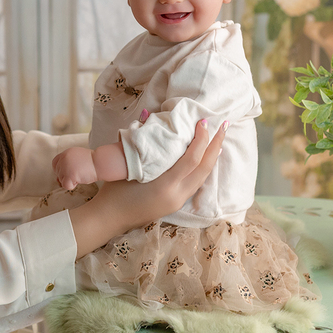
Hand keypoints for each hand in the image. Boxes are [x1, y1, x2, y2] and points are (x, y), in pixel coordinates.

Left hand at [53, 147, 97, 190]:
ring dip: (70, 181)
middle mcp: (63, 159)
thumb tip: (58, 179)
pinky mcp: (69, 175)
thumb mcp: (77, 158)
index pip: (55, 163)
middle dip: (66, 176)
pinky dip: (72, 186)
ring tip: (81, 175)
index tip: (67, 173)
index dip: (60, 170)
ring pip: (61, 180)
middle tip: (78, 174)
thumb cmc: (92, 162)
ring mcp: (65, 167)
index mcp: (65, 153)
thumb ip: (67, 163)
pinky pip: (66, 185)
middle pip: (58, 173)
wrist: (101, 162)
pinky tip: (80, 180)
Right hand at [68, 120, 225, 257]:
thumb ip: (139, 139)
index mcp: (165, 186)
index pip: (192, 160)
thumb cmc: (114, 191)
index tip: (204, 121)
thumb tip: (147, 114)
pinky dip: (203, 168)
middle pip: (204, 168)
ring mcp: (178, 202)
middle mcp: (176, 195)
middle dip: (215, 145)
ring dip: (212, 157)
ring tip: (218, 140)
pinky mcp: (176, 204)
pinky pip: (196, 183)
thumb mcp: (125, 163)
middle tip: (223, 125)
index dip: (201, 139)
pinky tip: (205, 159)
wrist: (109, 219)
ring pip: (203, 178)